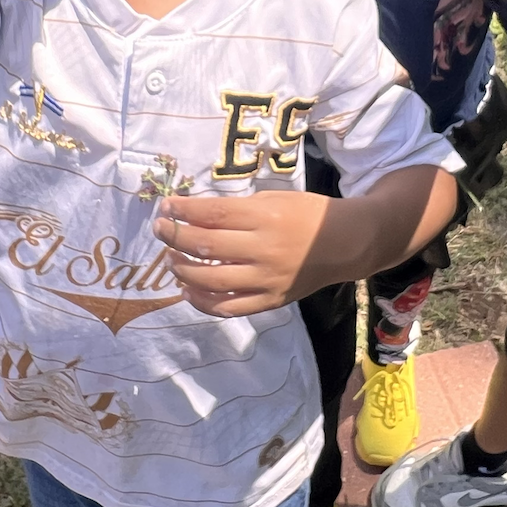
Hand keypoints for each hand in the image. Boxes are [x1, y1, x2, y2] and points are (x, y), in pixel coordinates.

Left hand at [153, 191, 345, 315]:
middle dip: (175, 237)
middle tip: (160, 229)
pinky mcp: (270, 301)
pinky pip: (229, 308)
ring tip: (172, 260)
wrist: (346, 243)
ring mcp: (266, 280)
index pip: (213, 215)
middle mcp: (264, 250)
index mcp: (265, 218)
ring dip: (183, 271)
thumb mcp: (274, 199)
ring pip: (212, 282)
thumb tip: (194, 215)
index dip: (184, 211)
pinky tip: (188, 291)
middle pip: (206, 247)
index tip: (166, 207)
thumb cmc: (307, 214)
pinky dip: (203, 303)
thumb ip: (237, 209)